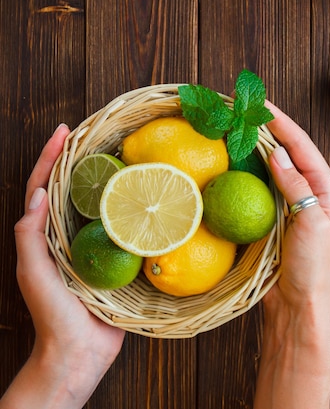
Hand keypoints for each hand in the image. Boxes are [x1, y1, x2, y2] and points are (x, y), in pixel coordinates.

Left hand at [1, 124, 124, 408]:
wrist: (80, 350)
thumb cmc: (53, 315)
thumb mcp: (34, 274)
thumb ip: (30, 237)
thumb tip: (40, 194)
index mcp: (44, 236)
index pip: (44, 188)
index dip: (50, 159)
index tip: (64, 132)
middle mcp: (68, 236)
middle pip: (72, 190)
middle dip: (78, 160)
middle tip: (94, 135)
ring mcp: (93, 247)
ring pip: (99, 206)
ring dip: (106, 180)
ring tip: (121, 157)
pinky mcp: (116, 260)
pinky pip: (123, 228)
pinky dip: (129, 209)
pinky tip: (144, 199)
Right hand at [254, 103, 329, 408]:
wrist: (299, 303)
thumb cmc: (313, 266)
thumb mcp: (310, 222)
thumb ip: (295, 186)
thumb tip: (278, 152)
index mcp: (325, 187)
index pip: (302, 146)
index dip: (282, 123)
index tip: (260, 104)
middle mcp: (309, 190)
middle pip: (287, 150)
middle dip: (266, 129)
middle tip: (241, 110)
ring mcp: (290, 202)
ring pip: (271, 166)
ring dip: (254, 146)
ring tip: (234, 127)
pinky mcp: (273, 216)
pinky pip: (259, 186)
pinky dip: (246, 171)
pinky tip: (231, 162)